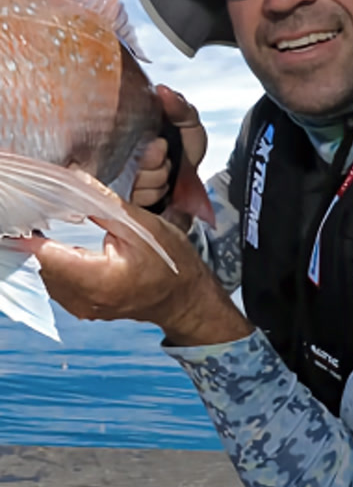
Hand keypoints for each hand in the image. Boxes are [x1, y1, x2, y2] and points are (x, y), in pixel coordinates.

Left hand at [28, 202, 251, 345]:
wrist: (184, 297)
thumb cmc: (171, 263)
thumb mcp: (142, 226)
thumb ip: (103, 204)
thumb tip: (74, 178)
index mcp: (100, 279)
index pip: (45, 254)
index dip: (34, 229)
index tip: (34, 208)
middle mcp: (85, 299)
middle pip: (41, 263)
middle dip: (38, 236)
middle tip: (43, 209)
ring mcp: (81, 307)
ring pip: (44, 274)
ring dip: (44, 249)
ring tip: (51, 224)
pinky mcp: (82, 307)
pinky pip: (55, 283)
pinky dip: (54, 263)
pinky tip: (61, 246)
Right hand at [132, 85, 213, 229]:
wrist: (193, 181)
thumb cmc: (184, 148)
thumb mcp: (189, 122)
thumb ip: (180, 106)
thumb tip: (161, 90)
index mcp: (128, 128)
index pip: (117, 129)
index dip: (145, 141)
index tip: (160, 141)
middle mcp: (118, 152)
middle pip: (128, 159)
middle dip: (154, 160)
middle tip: (164, 154)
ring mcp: (118, 176)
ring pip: (134, 180)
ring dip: (157, 177)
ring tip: (165, 170)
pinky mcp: (124, 199)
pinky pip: (137, 198)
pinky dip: (155, 192)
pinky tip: (162, 187)